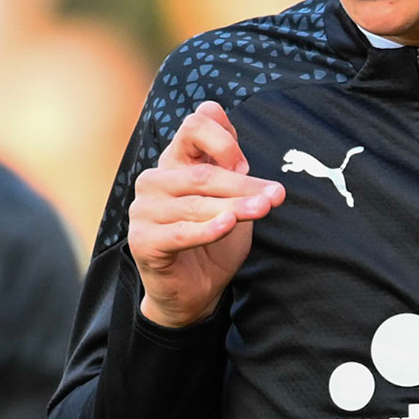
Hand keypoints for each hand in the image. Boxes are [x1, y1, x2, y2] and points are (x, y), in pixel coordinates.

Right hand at [130, 101, 283, 327]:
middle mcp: (155, 181)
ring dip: (235, 208)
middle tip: (276, 195)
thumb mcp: (230, 202)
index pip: (194, 126)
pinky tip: (228, 226)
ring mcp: (144, 211)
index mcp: (174, 163)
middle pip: (202, 173)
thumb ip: (233, 175)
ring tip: (263, 210)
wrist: (194, 292)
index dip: (223, 139)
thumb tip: (243, 158)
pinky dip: (207, 229)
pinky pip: (181, 232)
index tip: (246, 162)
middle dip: (243, 185)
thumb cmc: (213, 242)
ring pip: (196, 204)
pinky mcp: (142, 241)